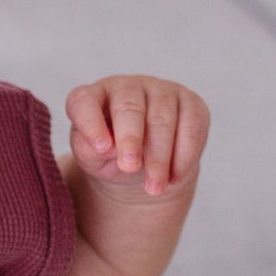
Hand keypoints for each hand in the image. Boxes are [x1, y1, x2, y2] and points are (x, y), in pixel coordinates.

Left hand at [65, 75, 208, 200]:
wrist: (143, 167)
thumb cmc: (109, 158)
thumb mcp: (91, 159)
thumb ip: (89, 150)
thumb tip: (109, 147)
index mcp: (92, 97)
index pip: (84, 101)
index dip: (91, 123)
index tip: (101, 149)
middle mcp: (126, 87)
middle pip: (129, 108)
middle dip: (131, 140)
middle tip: (130, 168)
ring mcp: (160, 90)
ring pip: (162, 119)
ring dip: (159, 158)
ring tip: (154, 188)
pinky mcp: (190, 103)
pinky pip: (191, 126)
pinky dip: (184, 155)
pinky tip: (174, 177)